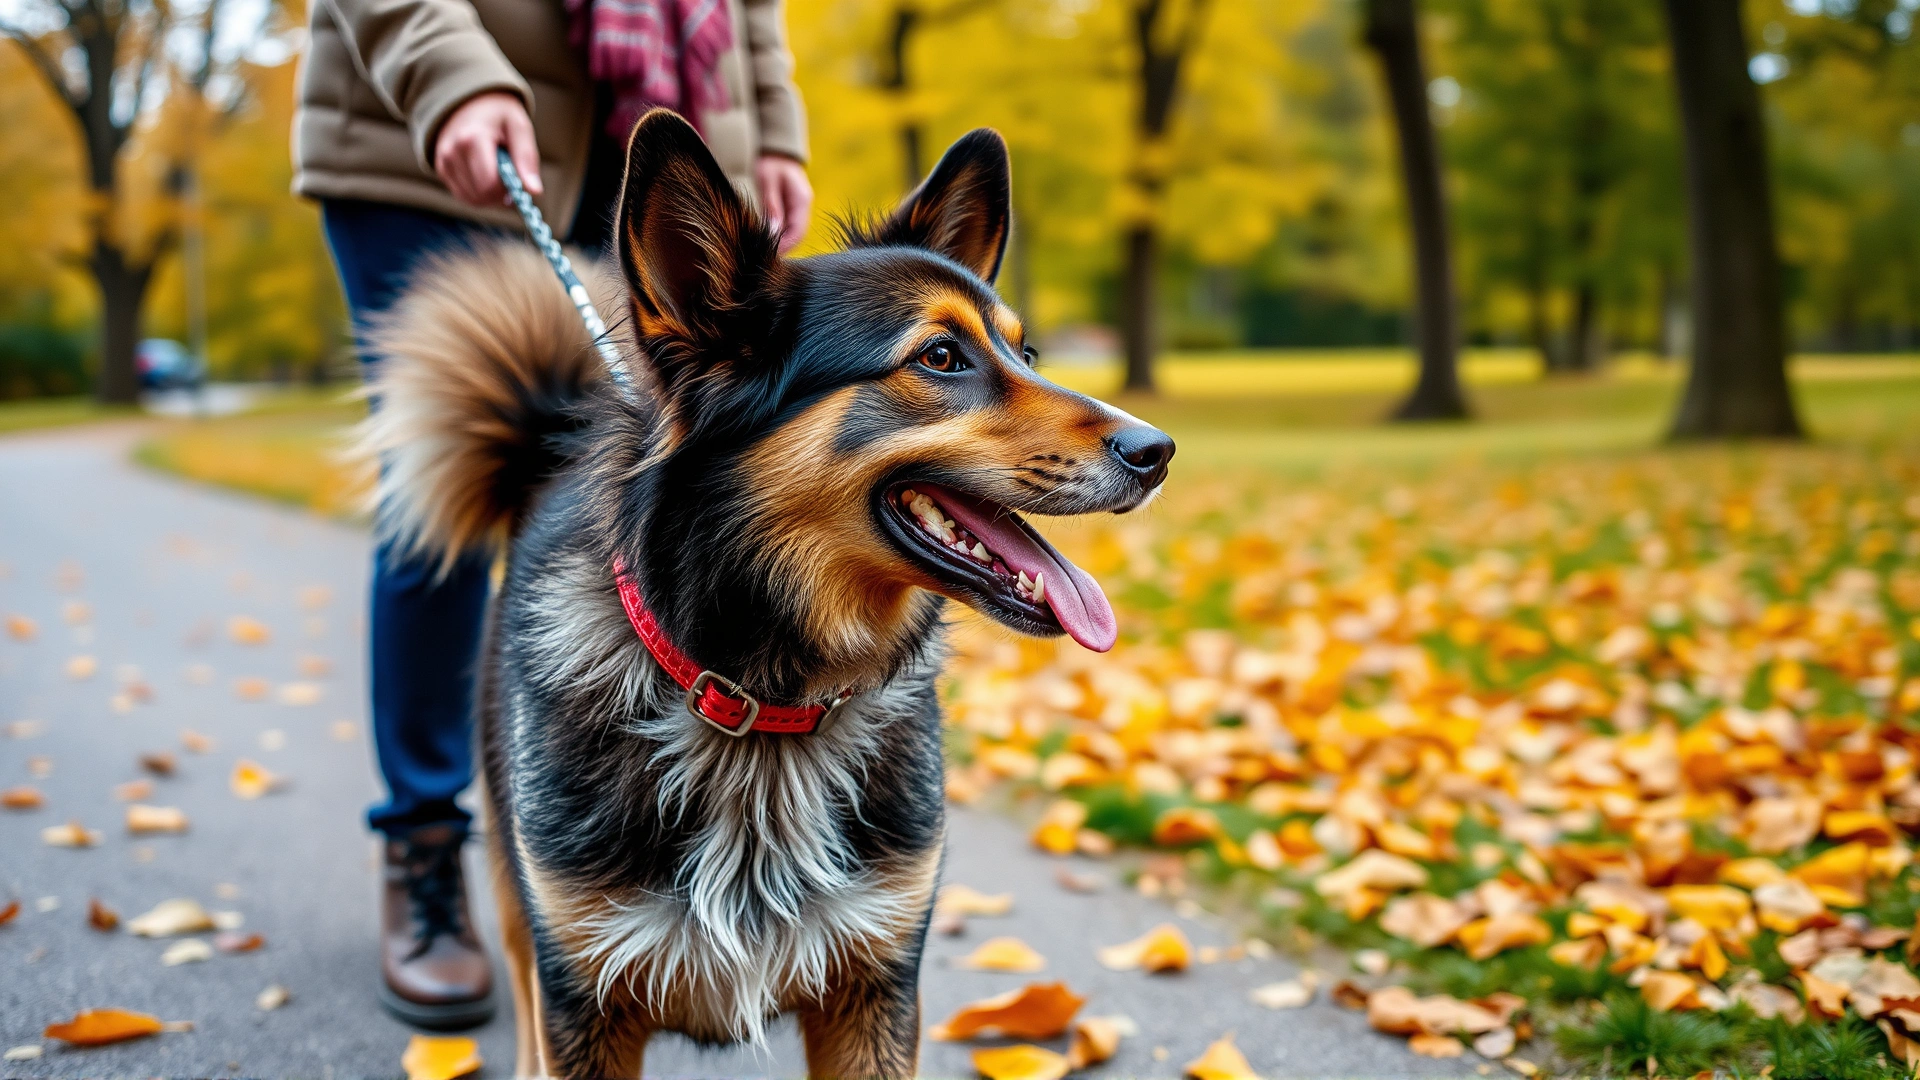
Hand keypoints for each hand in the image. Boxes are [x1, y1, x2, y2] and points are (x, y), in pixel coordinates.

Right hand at [433, 91, 541, 206]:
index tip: (517, 177)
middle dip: (501, 194)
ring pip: (472, 200)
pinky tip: (485, 175)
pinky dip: (479, 193)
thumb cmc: (499, 114)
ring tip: (497, 171)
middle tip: (510, 175)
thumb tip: (534, 191)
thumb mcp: (519, 127)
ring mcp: (444, 162)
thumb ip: (526, 158)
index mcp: (472, 139)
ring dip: (490, 195)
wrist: (470, 102)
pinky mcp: (441, 170)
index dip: (509, 189)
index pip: (490, 185)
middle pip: (481, 196)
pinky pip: (464, 196)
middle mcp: (452, 152)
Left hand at [755, 154, 812, 253]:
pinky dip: (779, 234)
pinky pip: (788, 227)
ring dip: (781, 242)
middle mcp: (804, 207)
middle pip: (798, 236)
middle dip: (783, 247)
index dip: (785, 245)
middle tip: (763, 255)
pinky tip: (766, 238)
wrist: (777, 151)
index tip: (769, 253)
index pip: (798, 231)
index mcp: (802, 200)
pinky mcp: (792, 209)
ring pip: (793, 233)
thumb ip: (771, 206)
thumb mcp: (767, 182)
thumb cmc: (771, 163)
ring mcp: (799, 208)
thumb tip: (773, 231)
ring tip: (763, 249)